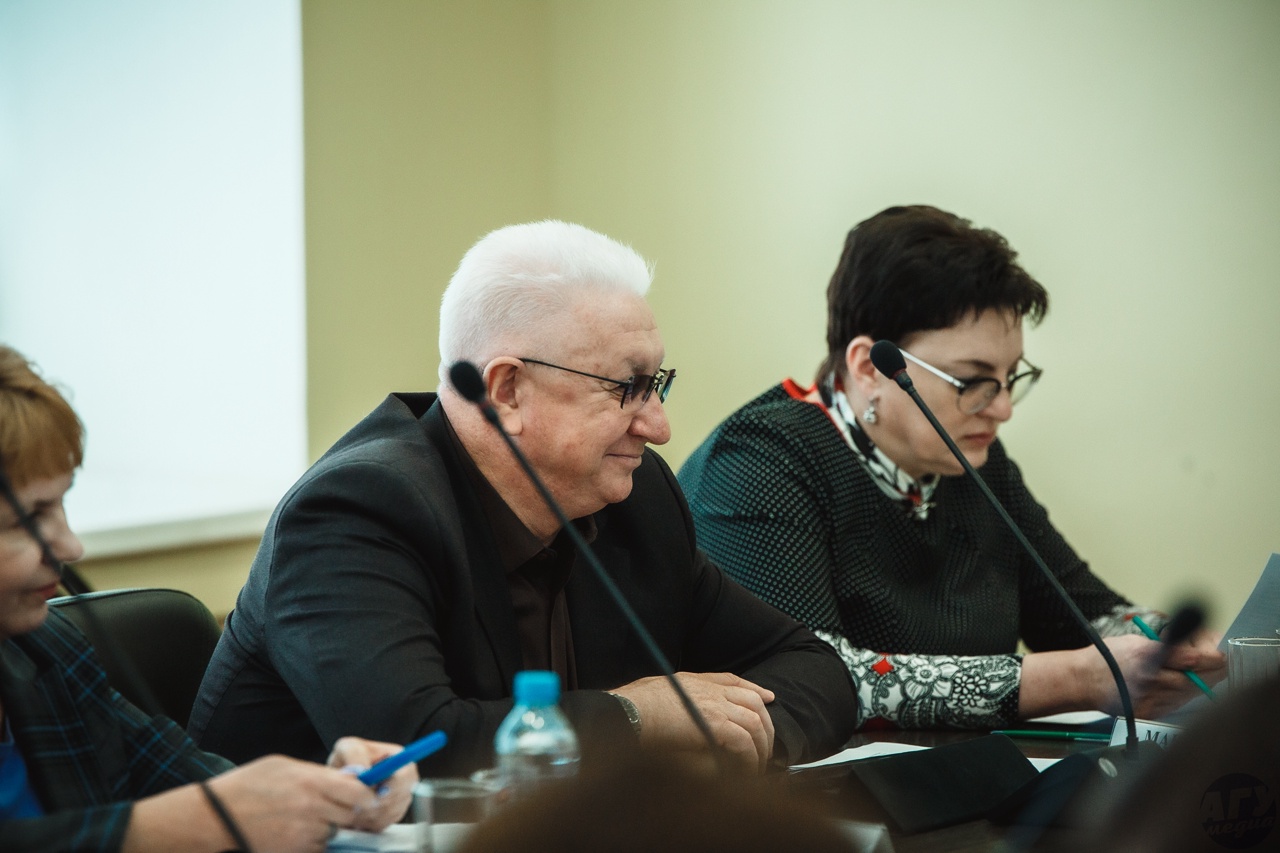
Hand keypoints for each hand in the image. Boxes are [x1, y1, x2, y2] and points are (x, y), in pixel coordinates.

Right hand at [207, 755, 376, 852]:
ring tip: (307, 816)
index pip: (359, 791)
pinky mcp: (295, 852)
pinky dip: (314, 841)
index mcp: (311, 782)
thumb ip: (318, 773)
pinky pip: (318, 847)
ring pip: (336, 832)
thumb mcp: (284, 766)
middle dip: (350, 810)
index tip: (367, 792)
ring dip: (330, 826)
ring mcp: (304, 834)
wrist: (215, 817)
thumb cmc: (247, 786)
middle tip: (338, 805)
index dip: (366, 792)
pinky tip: (296, 831)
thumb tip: (347, 777)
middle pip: (352, 814)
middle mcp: (312, 809)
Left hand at [327, 736, 416, 830]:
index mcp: (399, 758)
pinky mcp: (390, 815)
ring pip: (392, 813)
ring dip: (371, 815)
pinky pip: (384, 823)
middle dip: (378, 804)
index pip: (407, 774)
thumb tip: (363, 772)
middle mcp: (404, 779)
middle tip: (357, 806)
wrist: (340, 776)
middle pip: (401, 798)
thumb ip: (355, 756)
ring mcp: (399, 798)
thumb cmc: (348, 758)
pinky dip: (368, 823)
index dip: (395, 786)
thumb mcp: (347, 748)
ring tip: (352, 809)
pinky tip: (356, 816)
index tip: (377, 793)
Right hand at [611, 672, 775, 773]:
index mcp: (695, 681)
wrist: (626, 713)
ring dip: (760, 747)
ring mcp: (714, 704)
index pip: (733, 680)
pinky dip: (749, 758)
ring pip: (755, 722)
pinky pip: (744, 742)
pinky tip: (746, 771)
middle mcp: (709, 690)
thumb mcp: (654, 692)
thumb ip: (675, 698)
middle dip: (765, 725)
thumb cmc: (632, 708)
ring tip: (757, 766)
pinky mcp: (715, 724)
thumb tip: (682, 714)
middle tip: (765, 747)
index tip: (767, 698)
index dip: (754, 689)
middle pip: (753, 701)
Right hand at [1087, 634, 1224, 717]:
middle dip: (1212, 669)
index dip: (1212, 655)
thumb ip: (1166, 645)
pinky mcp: (1150, 713)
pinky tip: (1179, 686)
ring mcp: (1152, 700)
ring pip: (1191, 693)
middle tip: (1217, 662)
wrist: (1083, 682)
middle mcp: (1152, 680)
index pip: (1193, 659)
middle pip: (1199, 679)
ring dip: (1199, 682)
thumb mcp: (1136, 641)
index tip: (1220, 652)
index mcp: (1148, 657)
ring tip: (1196, 673)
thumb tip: (1194, 646)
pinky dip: (1184, 694)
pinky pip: (1178, 704)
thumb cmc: (1105, 658)